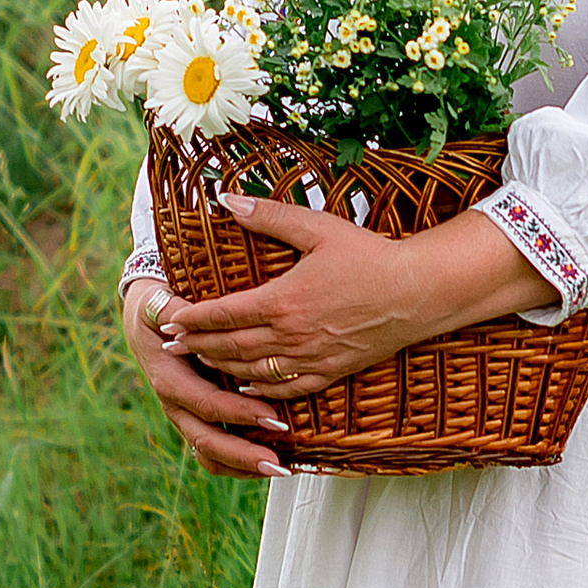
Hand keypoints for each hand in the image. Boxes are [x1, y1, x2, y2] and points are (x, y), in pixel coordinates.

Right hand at [121, 273, 289, 479]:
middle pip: (206, 442)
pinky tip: (271, 462)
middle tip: (278, 464)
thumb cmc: (158, 309)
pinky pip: (215, 454)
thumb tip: (188, 317)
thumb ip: (175, 312)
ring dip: (244, 466)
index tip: (274, 416)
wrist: (146, 321)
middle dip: (243, 456)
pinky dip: (241, 463)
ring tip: (280, 470)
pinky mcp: (197, 421)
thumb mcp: (160, 304)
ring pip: (210, 456)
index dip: (239, 413)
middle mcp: (176, 405)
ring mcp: (186, 417)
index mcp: (169, 378)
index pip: (205, 403)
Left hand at [161, 194, 547, 402]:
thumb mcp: (318, 228)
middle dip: (196, 345)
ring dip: (221, 366)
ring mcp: (311, 358)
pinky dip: (260, 388)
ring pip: (253, 369)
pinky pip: (286, 388)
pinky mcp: (331, 371)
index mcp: (283, 299)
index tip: (168, 319)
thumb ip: (270, 216)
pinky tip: (246, 384)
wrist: (418, 292)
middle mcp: (292, 334)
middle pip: (230, 345)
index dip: (192, 319)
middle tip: (169, 346)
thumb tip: (226, 199)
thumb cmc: (369, 255)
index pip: (224, 313)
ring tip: (199, 361)